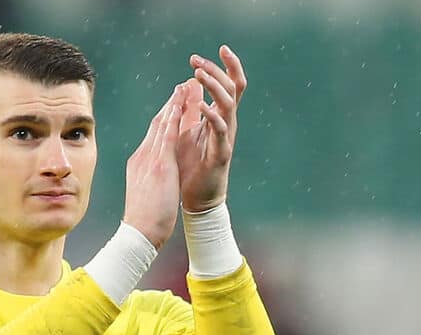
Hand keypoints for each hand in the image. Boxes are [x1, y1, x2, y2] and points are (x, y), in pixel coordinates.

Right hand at [123, 84, 185, 248]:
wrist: (139, 233)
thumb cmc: (144, 221)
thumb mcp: (145, 194)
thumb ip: (148, 180)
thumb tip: (151, 177)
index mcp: (139, 164)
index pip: (153, 136)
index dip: (164, 118)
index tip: (172, 104)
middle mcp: (143, 157)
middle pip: (158, 124)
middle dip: (170, 104)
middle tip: (181, 86)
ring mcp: (150, 159)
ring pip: (163, 124)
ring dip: (175, 103)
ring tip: (186, 85)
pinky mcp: (159, 164)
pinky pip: (169, 134)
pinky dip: (176, 116)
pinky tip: (183, 103)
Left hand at [176, 45, 246, 211]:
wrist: (198, 199)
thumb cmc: (193, 166)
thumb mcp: (189, 130)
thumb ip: (191, 107)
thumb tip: (189, 82)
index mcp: (220, 117)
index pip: (230, 85)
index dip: (227, 66)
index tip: (217, 49)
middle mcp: (227, 124)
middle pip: (232, 89)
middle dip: (216, 71)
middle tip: (196, 60)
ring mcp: (226, 138)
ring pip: (229, 105)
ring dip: (214, 87)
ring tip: (199, 74)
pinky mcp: (222, 153)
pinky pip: (221, 131)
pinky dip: (212, 116)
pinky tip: (202, 106)